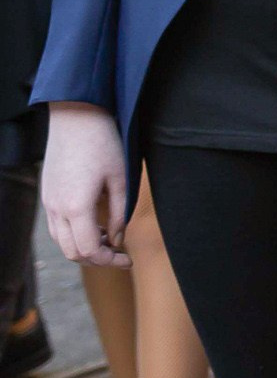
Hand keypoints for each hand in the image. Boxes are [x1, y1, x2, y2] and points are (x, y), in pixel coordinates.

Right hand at [42, 102, 129, 268]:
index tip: (127, 259)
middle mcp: (56, 209)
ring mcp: (48, 202)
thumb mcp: (119, 179)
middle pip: (72, 252)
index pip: (88, 250)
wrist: (75, 117)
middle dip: (96, 259)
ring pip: (61, 242)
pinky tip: (93, 224)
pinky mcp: (47, 195)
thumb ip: (119, 213)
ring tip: (108, 238)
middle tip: (119, 253)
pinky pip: (56, 227)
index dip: (109, 261)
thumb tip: (117, 240)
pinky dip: (74, 234)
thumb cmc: (102, 143)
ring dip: (83, 247)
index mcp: (76, 207)